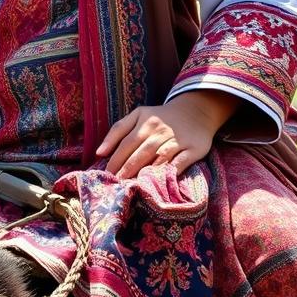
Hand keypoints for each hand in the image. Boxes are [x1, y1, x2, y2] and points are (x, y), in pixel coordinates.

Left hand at [96, 91, 238, 179]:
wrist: (196, 110)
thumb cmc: (160, 118)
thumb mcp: (138, 115)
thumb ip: (118, 130)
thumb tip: (99, 153)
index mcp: (144, 120)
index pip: (125, 142)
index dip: (115, 159)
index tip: (107, 174)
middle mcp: (159, 129)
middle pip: (140, 152)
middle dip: (126, 169)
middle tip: (117, 185)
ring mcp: (177, 139)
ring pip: (158, 157)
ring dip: (145, 171)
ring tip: (133, 186)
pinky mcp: (193, 148)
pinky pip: (180, 162)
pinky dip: (169, 170)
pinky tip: (159, 180)